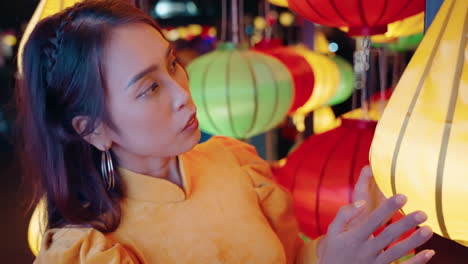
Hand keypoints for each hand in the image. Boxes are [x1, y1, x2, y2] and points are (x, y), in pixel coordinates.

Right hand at [316, 167, 434, 263]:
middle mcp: (366, 250)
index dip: (388, 208)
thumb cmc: (334, 249)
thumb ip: (344, 215)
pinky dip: (416, 262)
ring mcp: (374, 263)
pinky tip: (429, 252)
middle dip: (406, 224)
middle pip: (389, 236)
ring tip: (428, 229)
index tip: (402, 196)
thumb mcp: (332, 231)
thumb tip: (362, 203)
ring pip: (397, 252)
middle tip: (422, 213)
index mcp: (354, 237)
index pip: (373, 220)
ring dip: (414, 241)